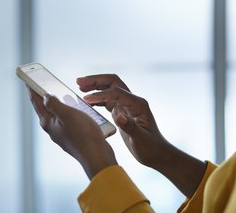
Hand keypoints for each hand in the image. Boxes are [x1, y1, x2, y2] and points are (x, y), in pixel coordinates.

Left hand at [28, 88, 116, 178]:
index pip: (36, 102)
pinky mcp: (73, 136)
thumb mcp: (67, 114)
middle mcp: (53, 129)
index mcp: (48, 123)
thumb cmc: (83, 135)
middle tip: (44, 83)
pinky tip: (77, 108)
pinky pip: (69, 120)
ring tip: (61, 93)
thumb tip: (45, 96)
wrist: (97, 155)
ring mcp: (63, 134)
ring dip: (59, 103)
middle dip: (44, 96)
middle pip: (46, 108)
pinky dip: (70, 111)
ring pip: (58, 114)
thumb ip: (54, 104)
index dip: (32, 89)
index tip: (29, 80)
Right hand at [77, 75, 206, 197]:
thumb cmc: (150, 148)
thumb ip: (129, 127)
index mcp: (137, 105)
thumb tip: (118, 116)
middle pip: (113, 82)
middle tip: (79, 82)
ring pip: (109, 89)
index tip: (85, 99)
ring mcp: (127, 105)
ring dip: (95, 86)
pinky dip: (97, 98)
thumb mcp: (140, 139)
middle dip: (96, 80)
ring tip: (80, 87)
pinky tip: (87, 101)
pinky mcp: (122, 112)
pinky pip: (108, 100)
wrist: (157, 154)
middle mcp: (132, 101)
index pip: (116, 93)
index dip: (100, 94)